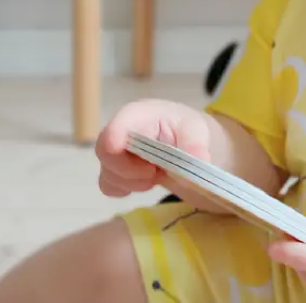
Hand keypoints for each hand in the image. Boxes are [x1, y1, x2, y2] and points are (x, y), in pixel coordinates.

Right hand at [95, 99, 210, 196]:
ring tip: (157, 172)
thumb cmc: (187, 129)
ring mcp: (113, 150)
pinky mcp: (113, 168)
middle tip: (158, 171)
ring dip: (134, 182)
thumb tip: (199, 161)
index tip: (151, 169)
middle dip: (134, 172)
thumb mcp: (197, 131)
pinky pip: (109, 186)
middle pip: (107, 157)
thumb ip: (196, 144)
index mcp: (135, 115)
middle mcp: (118, 130)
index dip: (120, 155)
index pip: (112, 134)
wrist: (185, 141)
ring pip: (107, 175)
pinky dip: (128, 189)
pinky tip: (147, 180)